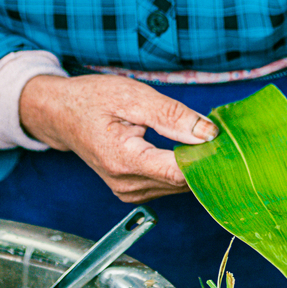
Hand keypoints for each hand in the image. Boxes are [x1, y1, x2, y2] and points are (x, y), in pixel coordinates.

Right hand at [19, 74, 216, 203]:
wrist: (60, 114)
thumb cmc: (92, 99)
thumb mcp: (133, 96)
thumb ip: (172, 116)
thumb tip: (208, 133)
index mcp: (124, 160)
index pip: (180, 172)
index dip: (207, 158)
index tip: (226, 141)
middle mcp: (127, 184)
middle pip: (182, 181)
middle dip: (202, 158)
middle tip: (217, 132)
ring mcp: (129, 192)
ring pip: (178, 185)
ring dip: (191, 163)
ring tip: (196, 134)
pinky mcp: (133, 191)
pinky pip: (167, 184)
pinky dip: (179, 167)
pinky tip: (181, 147)